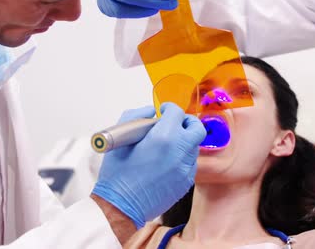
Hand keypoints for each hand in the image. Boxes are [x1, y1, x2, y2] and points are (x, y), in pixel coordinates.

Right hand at [92, 103, 205, 227]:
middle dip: (187, 122)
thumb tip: (151, 112)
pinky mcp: (186, 183)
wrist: (121, 206)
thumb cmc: (117, 174)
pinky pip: (189, 164)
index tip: (163, 111)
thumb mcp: (120, 138)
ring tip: (167, 145)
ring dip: (184, 141)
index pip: (177, 113)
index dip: (169, 108)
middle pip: (196, 128)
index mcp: (163, 137)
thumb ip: (136, 116)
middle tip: (175, 123)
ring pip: (194, 146)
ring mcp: (185, 169)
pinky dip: (181, 158)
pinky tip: (166, 162)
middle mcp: (179, 151)